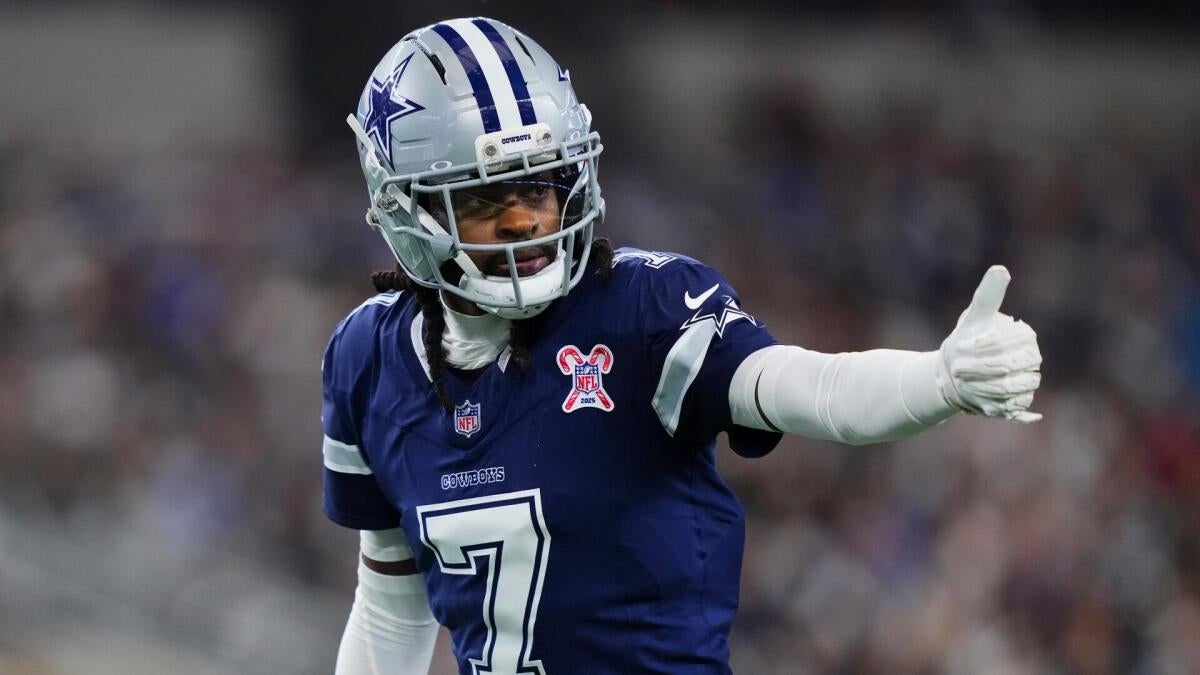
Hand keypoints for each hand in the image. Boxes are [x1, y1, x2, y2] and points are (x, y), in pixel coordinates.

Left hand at [938, 266, 1042, 422]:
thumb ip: (988, 294)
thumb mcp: (975, 316)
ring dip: (982, 387)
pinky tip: (977, 400)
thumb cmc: (967, 339)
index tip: (962, 347)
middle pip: (1008, 367)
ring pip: (1010, 388)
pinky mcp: (1023, 400)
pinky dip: (991, 404)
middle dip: (978, 369)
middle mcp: (1032, 358)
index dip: (982, 348)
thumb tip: (1000, 268)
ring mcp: (1030, 380)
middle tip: (958, 370)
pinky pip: (1011, 405)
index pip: (1006, 344)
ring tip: (964, 383)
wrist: (959, 371)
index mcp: (1024, 335)